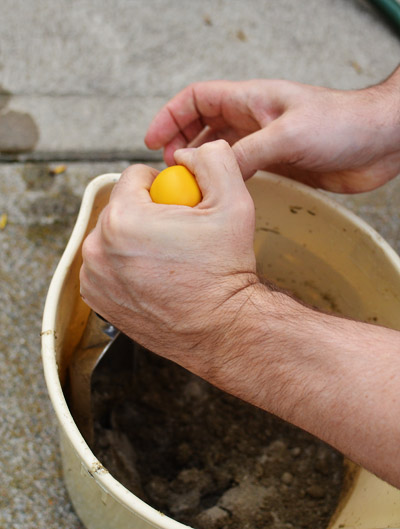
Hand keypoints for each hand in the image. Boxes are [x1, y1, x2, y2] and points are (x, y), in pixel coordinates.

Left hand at [80, 140, 259, 373]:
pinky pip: (107, 264)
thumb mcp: (234, 202)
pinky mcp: (97, 298)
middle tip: (179, 237)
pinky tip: (155, 277)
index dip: (163, 186)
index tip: (180, 208)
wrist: (222, 330)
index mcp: (123, 218)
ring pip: (113, 236)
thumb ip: (212, 159)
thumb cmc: (225, 274)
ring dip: (136, 240)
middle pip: (122, 207)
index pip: (134, 177)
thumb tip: (188, 153)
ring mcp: (95, 276)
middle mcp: (98, 248)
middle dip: (149, 214)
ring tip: (169, 259)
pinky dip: (126, 265)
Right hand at [145, 71, 399, 192]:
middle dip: (181, 143)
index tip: (152, 141)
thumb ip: (247, 153)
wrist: (379, 142)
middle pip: (203, 125)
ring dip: (201, 164)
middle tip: (168, 170)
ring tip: (187, 184)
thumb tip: (212, 172)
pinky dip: (224, 179)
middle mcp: (254, 119)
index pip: (197, 99)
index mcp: (251, 100)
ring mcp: (266, 141)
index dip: (171, 117)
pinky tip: (218, 193)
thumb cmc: (342, 124)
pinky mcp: (279, 162)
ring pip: (220, 149)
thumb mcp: (287, 135)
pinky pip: (241, 169)